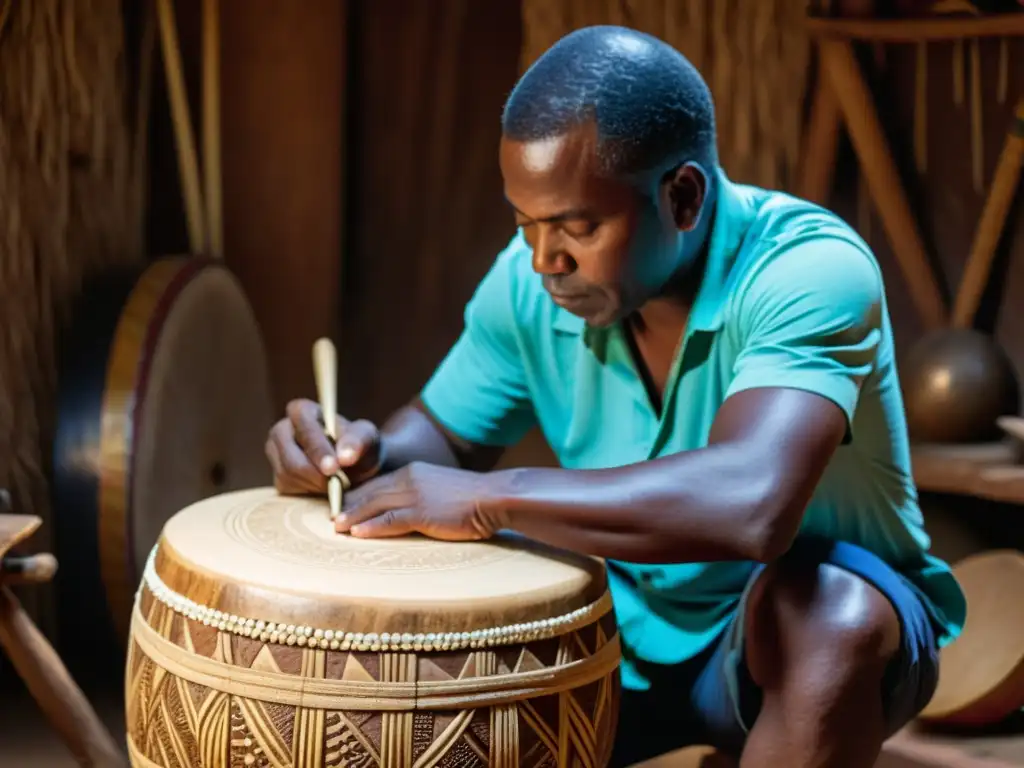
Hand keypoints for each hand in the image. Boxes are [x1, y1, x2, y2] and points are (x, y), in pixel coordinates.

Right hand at [265, 398, 383, 494]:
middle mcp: (282, 430)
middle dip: (316, 475)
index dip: (318, 450)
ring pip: (288, 476)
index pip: (304, 429)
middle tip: (339, 485)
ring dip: (315, 485)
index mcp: (301, 411)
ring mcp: (276, 454)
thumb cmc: (360, 445)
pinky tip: (326, 489)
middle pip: (291, 458)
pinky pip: (288, 488)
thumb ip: (358, 442)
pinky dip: (309, 492)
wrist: (357, 465)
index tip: (334, 468)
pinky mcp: (278, 476)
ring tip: (338, 485)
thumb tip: (344, 457)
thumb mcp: (367, 438)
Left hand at [333, 462, 504, 540]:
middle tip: (331, 516)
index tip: (343, 505)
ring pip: (375, 504)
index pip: (379, 483)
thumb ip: (423, 497)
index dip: (359, 495)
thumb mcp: (442, 491)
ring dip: (353, 515)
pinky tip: (357, 533)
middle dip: (349, 504)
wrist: (492, 498)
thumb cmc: (473, 499)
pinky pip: (390, 520)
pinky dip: (371, 526)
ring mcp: (415, 495)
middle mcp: (410, 479)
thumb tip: (411, 512)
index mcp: (414, 472)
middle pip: (371, 492)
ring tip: (336, 526)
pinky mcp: (422, 512)